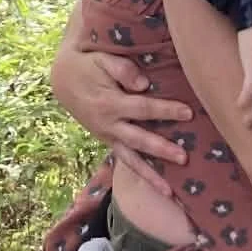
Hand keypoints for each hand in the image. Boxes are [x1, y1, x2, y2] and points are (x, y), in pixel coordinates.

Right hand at [50, 32, 191, 200]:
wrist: (62, 78)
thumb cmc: (88, 63)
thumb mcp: (101, 58)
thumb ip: (122, 69)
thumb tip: (144, 85)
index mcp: (108, 103)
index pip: (143, 108)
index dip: (166, 110)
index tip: (189, 113)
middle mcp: (108, 125)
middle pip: (139, 140)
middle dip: (161, 150)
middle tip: (184, 158)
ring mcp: (107, 136)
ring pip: (130, 159)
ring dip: (150, 175)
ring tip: (169, 192)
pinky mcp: (107, 140)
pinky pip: (125, 159)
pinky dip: (139, 172)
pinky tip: (157, 185)